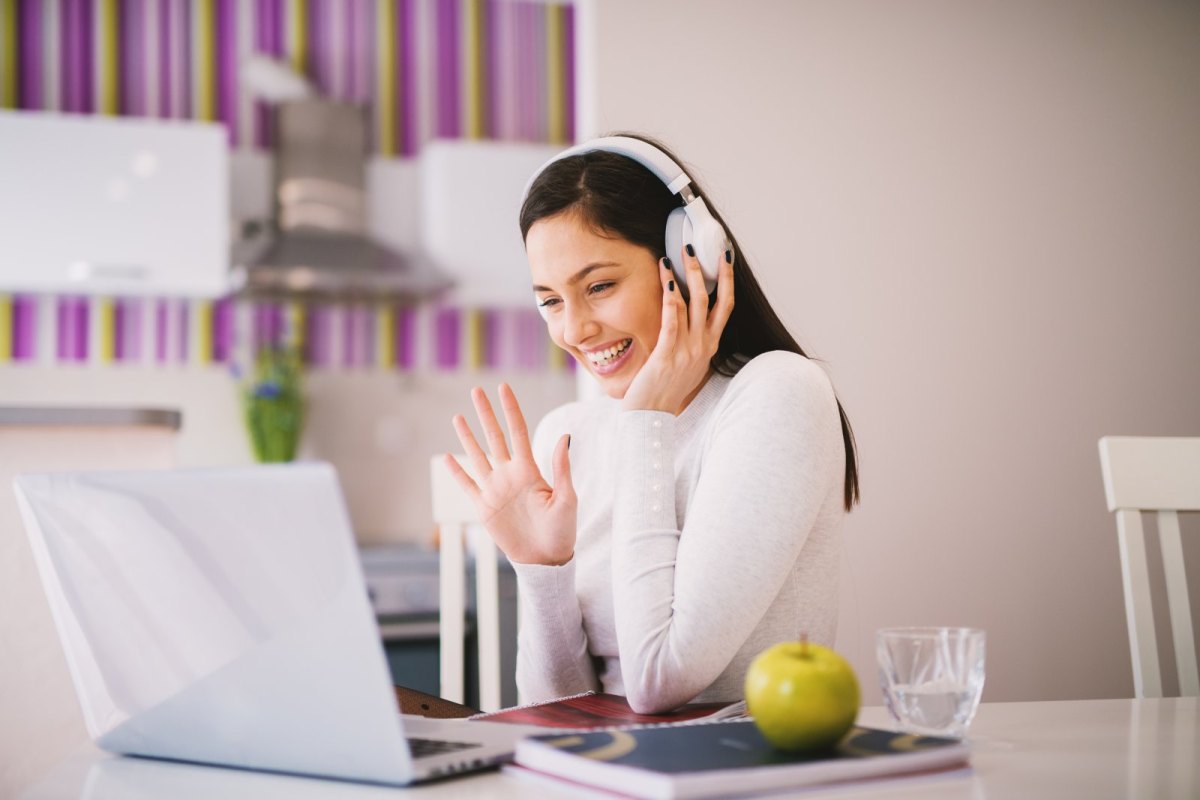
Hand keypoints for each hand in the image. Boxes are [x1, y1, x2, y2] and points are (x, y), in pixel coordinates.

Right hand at [445, 383, 575, 565]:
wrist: (545, 559)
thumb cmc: (562, 530)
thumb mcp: (567, 498)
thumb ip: (561, 468)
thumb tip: (565, 436)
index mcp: (529, 470)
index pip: (517, 431)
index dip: (510, 409)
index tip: (503, 387)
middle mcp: (509, 475)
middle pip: (494, 437)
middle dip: (485, 414)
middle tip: (476, 390)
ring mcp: (495, 490)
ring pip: (477, 456)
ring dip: (467, 437)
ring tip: (458, 417)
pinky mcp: (484, 507)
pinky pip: (466, 485)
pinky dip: (456, 471)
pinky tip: (447, 456)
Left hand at [621, 245, 734, 413]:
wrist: (652, 418)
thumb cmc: (665, 391)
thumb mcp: (688, 365)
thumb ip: (693, 343)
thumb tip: (691, 323)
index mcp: (709, 347)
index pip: (725, 306)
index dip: (727, 279)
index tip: (724, 255)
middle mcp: (703, 346)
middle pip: (712, 299)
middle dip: (705, 269)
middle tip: (695, 245)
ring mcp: (687, 350)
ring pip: (691, 304)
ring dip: (682, 277)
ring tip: (671, 256)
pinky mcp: (667, 355)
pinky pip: (672, 321)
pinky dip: (670, 299)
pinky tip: (665, 282)